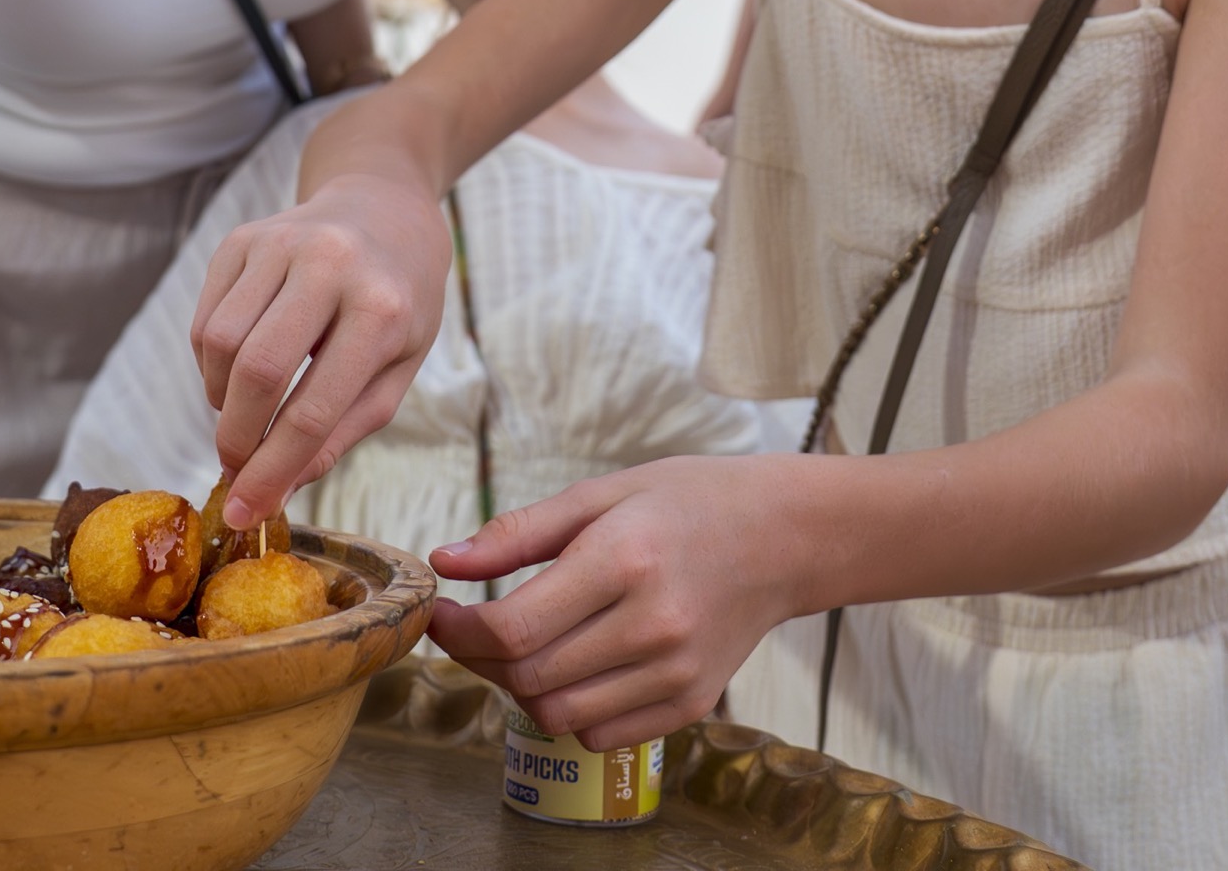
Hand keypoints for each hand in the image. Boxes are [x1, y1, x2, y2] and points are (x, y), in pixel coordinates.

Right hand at [191, 173, 449, 523]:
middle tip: (236, 470)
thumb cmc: (399, 302)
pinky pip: (205, 320)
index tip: (244, 513)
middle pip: (257, 373)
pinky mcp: (241, 238)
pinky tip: (239, 374)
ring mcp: (280, 243)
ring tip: (245, 415)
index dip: (272, 471)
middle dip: (237, 439)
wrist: (384, 208)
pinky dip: (211, 366)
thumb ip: (340, 433)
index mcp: (382, 308)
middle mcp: (330, 265)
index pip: (313, 409)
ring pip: (219, 344)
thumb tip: (276, 491)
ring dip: (220, 401)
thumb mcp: (397, 371)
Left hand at [428, 457, 808, 750]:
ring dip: (521, 687)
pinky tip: (574, 667)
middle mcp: (653, 625)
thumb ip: (518, 533)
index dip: (460, 631)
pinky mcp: (690, 702)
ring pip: (557, 714)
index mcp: (624, 560)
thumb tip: (445, 561)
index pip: (515, 628)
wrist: (785, 537)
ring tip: (525, 644)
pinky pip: (600, 734)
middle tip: (473, 627)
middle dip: (480, 657)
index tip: (442, 612)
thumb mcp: (601, 494)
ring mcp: (676, 672)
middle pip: (528, 676)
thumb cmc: (686, 503)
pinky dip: (569, 711)